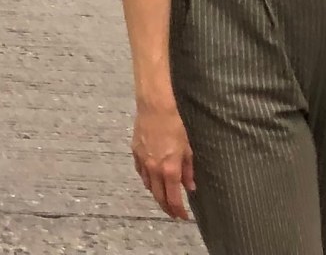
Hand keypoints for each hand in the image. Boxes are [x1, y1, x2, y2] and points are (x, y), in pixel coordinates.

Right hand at [132, 96, 195, 219]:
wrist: (155, 108)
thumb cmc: (176, 127)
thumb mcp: (188, 150)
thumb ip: (188, 171)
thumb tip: (190, 187)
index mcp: (169, 170)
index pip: (173, 198)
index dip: (178, 211)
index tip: (183, 217)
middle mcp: (154, 169)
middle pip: (158, 196)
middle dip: (167, 207)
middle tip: (173, 213)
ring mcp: (143, 161)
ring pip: (148, 186)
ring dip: (157, 194)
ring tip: (164, 197)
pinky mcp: (135, 153)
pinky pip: (141, 173)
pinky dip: (147, 180)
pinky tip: (152, 180)